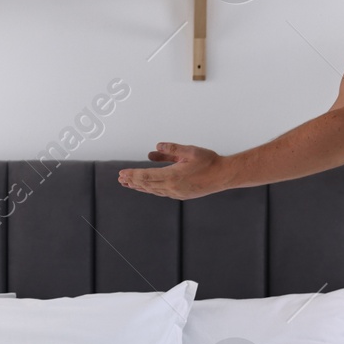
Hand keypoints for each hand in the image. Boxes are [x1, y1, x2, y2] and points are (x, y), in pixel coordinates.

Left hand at [117, 142, 232, 199]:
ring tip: (129, 183)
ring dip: (140, 186)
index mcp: (172, 176)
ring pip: (153, 190)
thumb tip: (156, 148)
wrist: (223, 176)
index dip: (133, 175)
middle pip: (147, 185)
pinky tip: (148, 187)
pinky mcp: (181, 195)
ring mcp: (177, 193)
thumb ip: (171, 149)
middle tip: (121, 179)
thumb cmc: (209, 162)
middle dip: (133, 181)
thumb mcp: (189, 151)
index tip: (122, 173)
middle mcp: (172, 187)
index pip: (146, 176)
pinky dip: (151, 189)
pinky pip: (161, 192)